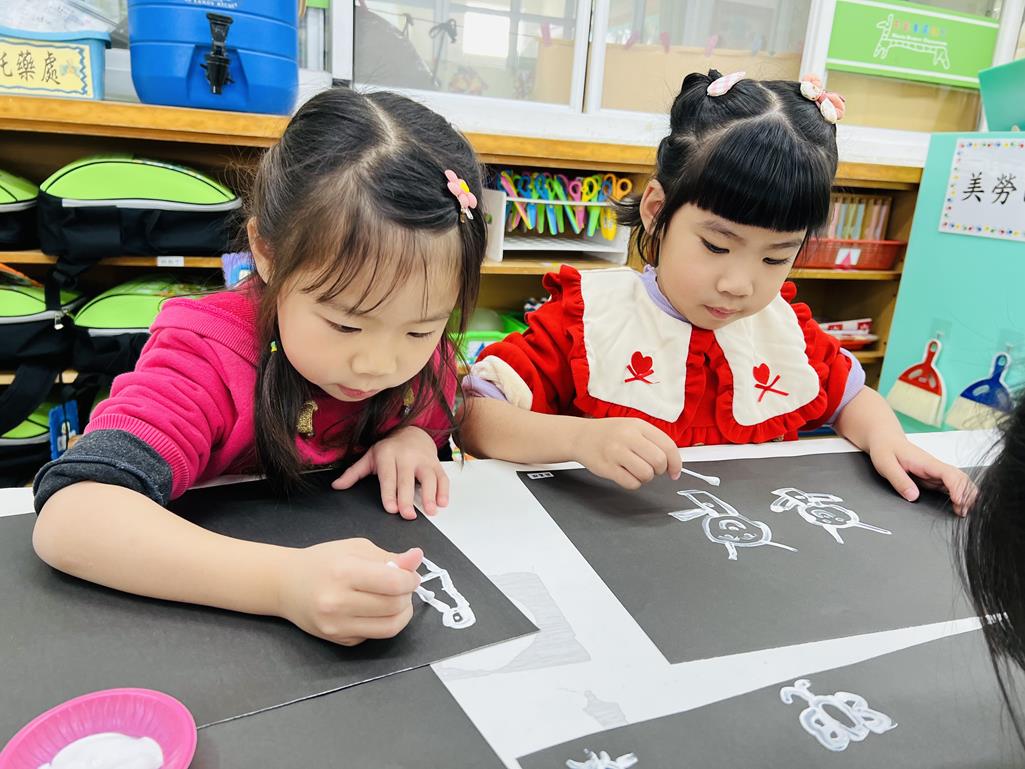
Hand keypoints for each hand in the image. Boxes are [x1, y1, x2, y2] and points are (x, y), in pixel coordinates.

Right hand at [276, 540, 422, 645]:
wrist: (286, 585)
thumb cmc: (323, 561)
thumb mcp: (356, 548)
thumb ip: (389, 557)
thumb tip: (417, 559)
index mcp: (344, 572)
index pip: (394, 583)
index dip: (411, 579)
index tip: (410, 574)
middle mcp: (338, 603)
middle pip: (395, 606)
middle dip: (407, 595)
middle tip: (402, 585)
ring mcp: (337, 626)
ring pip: (390, 627)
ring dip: (402, 612)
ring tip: (395, 598)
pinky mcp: (340, 641)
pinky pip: (376, 635)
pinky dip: (383, 621)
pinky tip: (374, 609)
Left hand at [332, 427, 448, 518]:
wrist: (412, 432)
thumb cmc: (390, 448)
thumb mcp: (370, 457)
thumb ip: (354, 473)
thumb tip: (336, 486)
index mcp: (387, 455)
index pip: (388, 476)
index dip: (389, 493)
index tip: (391, 508)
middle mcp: (406, 456)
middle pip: (407, 479)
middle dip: (408, 498)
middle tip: (408, 515)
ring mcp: (423, 459)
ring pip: (428, 477)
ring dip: (431, 494)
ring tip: (431, 510)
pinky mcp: (436, 463)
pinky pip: (442, 477)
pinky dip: (444, 490)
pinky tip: (443, 503)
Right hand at [574, 417, 680, 489]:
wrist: (581, 436)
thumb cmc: (610, 434)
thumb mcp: (633, 428)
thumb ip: (653, 441)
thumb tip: (672, 462)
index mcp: (638, 425)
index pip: (668, 446)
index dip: (676, 463)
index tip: (674, 472)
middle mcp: (627, 437)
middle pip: (658, 461)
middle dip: (659, 470)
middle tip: (652, 469)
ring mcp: (616, 452)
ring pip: (646, 474)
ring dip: (646, 477)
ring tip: (637, 471)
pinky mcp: (607, 468)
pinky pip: (631, 483)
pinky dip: (633, 483)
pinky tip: (626, 474)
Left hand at [869, 437, 975, 515]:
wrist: (885, 440)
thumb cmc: (885, 449)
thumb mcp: (886, 465)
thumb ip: (899, 480)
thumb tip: (913, 496)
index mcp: (926, 462)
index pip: (949, 473)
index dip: (957, 487)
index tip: (958, 501)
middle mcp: (935, 467)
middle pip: (960, 478)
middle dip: (966, 495)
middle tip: (962, 512)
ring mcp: (935, 473)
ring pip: (959, 483)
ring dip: (964, 496)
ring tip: (962, 512)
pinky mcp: (932, 478)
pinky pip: (950, 486)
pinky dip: (957, 496)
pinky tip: (957, 506)